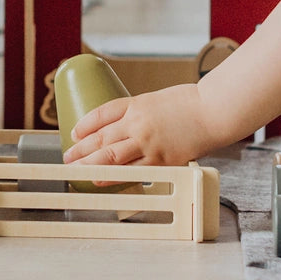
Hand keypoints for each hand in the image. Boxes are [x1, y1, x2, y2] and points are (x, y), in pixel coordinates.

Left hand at [61, 83, 216, 167]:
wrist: (213, 111)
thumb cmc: (190, 104)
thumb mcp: (159, 100)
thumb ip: (141, 115)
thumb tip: (126, 131)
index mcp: (136, 104)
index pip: (102, 113)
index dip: (85, 124)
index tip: (74, 131)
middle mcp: (137, 123)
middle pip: (101, 137)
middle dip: (80, 148)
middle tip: (67, 156)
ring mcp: (148, 143)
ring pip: (110, 156)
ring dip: (89, 165)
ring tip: (75, 170)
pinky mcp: (161, 160)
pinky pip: (132, 171)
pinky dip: (114, 176)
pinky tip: (102, 180)